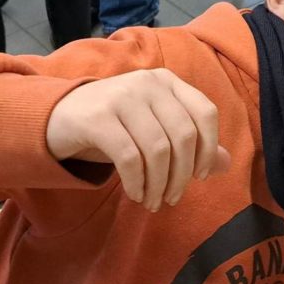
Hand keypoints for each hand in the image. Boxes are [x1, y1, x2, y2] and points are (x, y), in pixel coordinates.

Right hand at [45, 68, 231, 210]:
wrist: (57, 116)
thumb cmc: (115, 124)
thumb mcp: (154, 126)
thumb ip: (191, 142)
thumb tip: (226, 164)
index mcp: (168, 81)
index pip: (205, 113)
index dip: (208, 148)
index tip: (199, 176)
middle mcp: (148, 83)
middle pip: (183, 135)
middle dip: (182, 175)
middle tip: (172, 199)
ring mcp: (122, 97)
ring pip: (158, 149)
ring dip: (159, 184)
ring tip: (153, 202)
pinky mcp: (97, 118)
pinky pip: (129, 158)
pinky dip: (137, 182)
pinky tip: (135, 194)